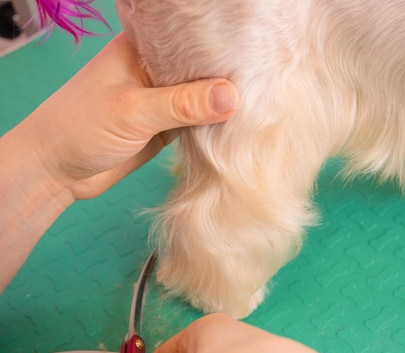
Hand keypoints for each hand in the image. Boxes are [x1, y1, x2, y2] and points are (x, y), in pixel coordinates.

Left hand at [15, 32, 237, 200]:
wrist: (56, 172)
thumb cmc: (80, 129)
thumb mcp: (134, 112)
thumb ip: (182, 104)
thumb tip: (233, 97)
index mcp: (140, 49)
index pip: (189, 42)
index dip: (219, 50)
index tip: (253, 59)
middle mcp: (153, 70)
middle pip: (199, 71)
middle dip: (226, 81)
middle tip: (263, 87)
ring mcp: (160, 100)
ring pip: (200, 99)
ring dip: (220, 108)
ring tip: (259, 108)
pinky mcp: (164, 127)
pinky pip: (195, 124)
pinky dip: (211, 128)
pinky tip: (236, 129)